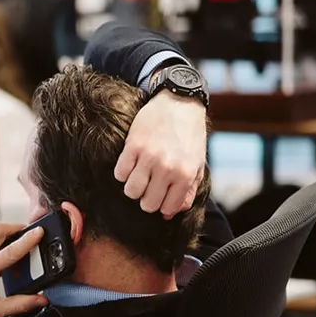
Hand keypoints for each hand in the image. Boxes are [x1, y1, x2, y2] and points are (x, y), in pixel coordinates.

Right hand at [114, 90, 205, 217]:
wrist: (179, 102)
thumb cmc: (189, 135)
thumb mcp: (196, 164)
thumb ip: (186, 191)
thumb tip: (169, 214)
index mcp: (185, 174)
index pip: (166, 208)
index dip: (161, 205)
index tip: (159, 196)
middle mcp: (167, 168)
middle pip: (146, 203)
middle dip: (146, 199)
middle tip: (148, 187)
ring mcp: (148, 157)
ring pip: (130, 191)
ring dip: (132, 188)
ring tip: (138, 178)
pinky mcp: (132, 146)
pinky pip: (119, 173)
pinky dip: (122, 174)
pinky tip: (130, 165)